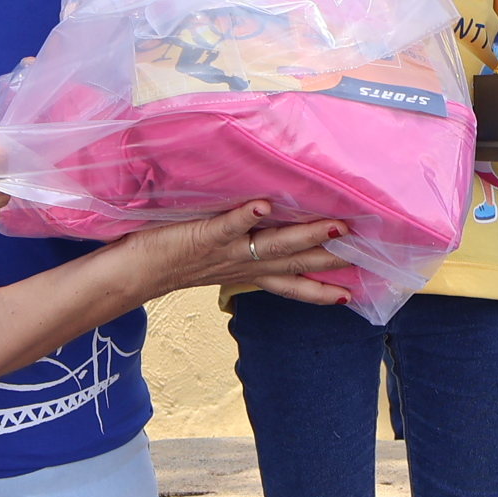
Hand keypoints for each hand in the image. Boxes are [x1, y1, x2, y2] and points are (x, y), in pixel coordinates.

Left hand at [121, 200, 353, 303]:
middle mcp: (242, 264)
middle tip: (365, 251)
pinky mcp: (202, 234)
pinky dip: (246, 216)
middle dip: (329, 260)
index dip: (321, 291)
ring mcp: (225, 250)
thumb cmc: (172, 261)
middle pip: (293, 263)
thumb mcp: (214, 261)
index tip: (353, 292)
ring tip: (334, 227)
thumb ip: (242, 248)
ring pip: (271, 245)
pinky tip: (264, 204)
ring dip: (303, 237)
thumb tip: (266, 227)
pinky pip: (227, 225)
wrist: (132, 272)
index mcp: (245, 272)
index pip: (290, 284)